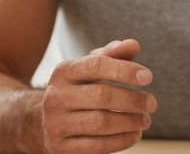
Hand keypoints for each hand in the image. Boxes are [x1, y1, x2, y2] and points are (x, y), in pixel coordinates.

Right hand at [37, 39, 155, 153]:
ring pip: (100, 122)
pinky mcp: (60, 148)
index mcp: (63, 72)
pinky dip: (121, 140)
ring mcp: (56, 124)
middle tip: (152, 103)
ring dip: (130, 122)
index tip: (148, 77)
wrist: (37, 122)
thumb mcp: (87, 70)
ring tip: (145, 120)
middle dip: (132, 100)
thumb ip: (111, 55)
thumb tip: (133, 45)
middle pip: (102, 96)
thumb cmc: (74, 91)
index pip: (97, 65)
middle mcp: (56, 96)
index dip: (125, 70)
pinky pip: (97, 146)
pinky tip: (134, 134)